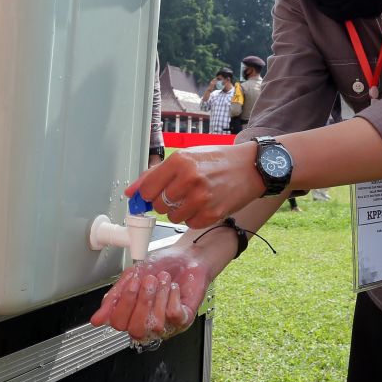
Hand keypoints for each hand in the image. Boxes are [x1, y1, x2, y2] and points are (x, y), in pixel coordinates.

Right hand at [89, 247, 209, 340]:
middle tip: (148, 281)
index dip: (124, 304)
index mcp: (132, 315)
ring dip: (159, 295)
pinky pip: (174, 315)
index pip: (119, 323)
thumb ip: (114, 298)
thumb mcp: (131, 278)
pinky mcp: (184, 320)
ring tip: (162, 280)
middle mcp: (147, 324)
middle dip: (142, 302)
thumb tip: (97, 320)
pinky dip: (173, 297)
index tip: (132, 283)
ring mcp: (166, 325)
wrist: (184, 257)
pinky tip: (173, 287)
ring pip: (155, 324)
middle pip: (136, 329)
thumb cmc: (159, 266)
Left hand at [129, 142, 263, 228]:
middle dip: (164, 202)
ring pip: (172, 217)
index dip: (147, 194)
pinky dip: (193, 218)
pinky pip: (189, 224)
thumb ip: (156, 173)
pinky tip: (203, 205)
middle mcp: (189, 179)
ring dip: (179, 211)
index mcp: (179, 161)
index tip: (151, 195)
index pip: (148, 188)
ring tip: (193, 198)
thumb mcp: (185, 157)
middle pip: (158, 205)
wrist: (250, 167)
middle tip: (179, 193)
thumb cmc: (216, 160)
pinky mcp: (212, 213)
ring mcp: (201, 198)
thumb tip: (132, 192)